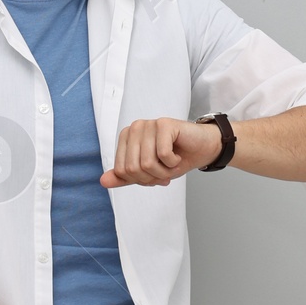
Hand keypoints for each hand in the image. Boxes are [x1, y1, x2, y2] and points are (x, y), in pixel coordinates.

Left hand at [101, 116, 222, 188]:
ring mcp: (149, 124)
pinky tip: (177, 155)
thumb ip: (125, 177)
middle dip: (152, 177)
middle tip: (165, 170)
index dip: (141, 179)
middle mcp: (135, 128)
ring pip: (147, 163)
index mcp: (126, 137)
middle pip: (133, 169)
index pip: (122, 171)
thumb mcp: (147, 173)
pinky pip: (162, 155)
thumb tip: (103, 181)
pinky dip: (173, 163)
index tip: (154, 174)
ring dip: (164, 171)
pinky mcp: (164, 124)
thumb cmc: (175, 159)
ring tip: (172, 163)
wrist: (202, 150)